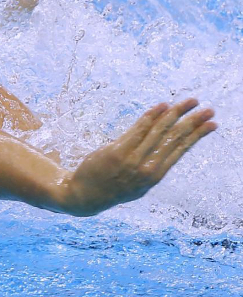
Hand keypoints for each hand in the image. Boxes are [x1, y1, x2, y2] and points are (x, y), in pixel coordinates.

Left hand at [62, 99, 215, 215]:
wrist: (86, 195)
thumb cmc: (113, 187)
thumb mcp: (138, 184)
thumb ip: (152, 167)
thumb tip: (165, 151)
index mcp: (155, 176)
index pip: (180, 150)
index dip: (197, 136)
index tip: (212, 124)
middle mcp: (147, 168)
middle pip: (174, 139)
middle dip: (193, 122)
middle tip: (209, 109)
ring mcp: (132, 160)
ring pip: (159, 131)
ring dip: (177, 113)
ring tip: (191, 101)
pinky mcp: (117, 152)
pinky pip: (137, 130)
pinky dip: (151, 116)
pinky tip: (162, 106)